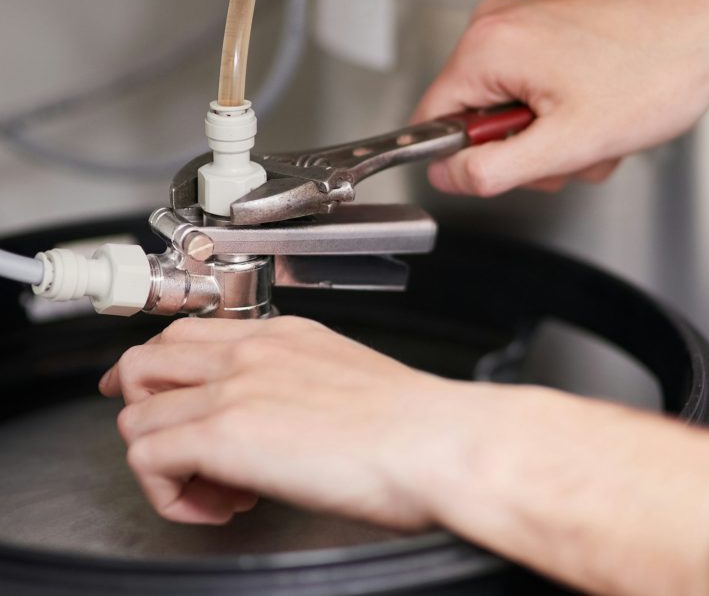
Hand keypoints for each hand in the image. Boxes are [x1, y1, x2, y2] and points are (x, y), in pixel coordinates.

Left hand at [100, 315, 708, 595]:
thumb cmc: (420, 425)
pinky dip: (169, 492)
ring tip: (215, 489)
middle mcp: (254, 350)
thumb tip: (295, 425)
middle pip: (148, 359)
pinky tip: (218, 504)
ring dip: (163, 460)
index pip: (193, 333)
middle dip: (142, 404)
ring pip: (138, 413)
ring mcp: (235, 386)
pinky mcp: (223, 431)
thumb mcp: (357, 384)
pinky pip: (146, 459)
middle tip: (164, 444)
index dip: (167, 370)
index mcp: (288, 336)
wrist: (440, 442)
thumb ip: (310, 391)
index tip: (164, 397)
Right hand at [411, 0, 708, 198]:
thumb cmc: (660, 68)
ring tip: (600, 132)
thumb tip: (449, 178)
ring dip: (556, 138)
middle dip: (526, 152)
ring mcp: (531, 23)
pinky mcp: (557, 29)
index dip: (467, 161)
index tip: (508, 173)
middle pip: (478, 117)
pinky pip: (540, 88)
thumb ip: (494, 171)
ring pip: (515, 109)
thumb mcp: (567, 144)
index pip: (433, 119)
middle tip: (573, 152)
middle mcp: (502, 24)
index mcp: (490, 46)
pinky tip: (607, 115)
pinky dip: (570, 114)